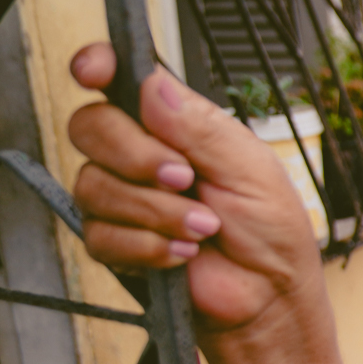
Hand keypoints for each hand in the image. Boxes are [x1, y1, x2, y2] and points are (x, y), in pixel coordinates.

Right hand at [67, 45, 319, 335]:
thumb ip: (202, 128)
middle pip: (91, 127)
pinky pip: (100, 234)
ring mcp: (124, 197)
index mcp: (177, 125)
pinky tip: (184, 254)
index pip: (121, 81)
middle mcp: (142, 154)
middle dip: (136, 155)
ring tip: (204, 229)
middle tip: (186, 179)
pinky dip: (149, 246)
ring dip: (156, 212)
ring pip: (94, 184)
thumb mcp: (252, 169)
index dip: (97, 67)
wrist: (270, 296)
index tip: (94, 72)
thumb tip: (154, 86)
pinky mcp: (115, 242)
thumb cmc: (272, 231)